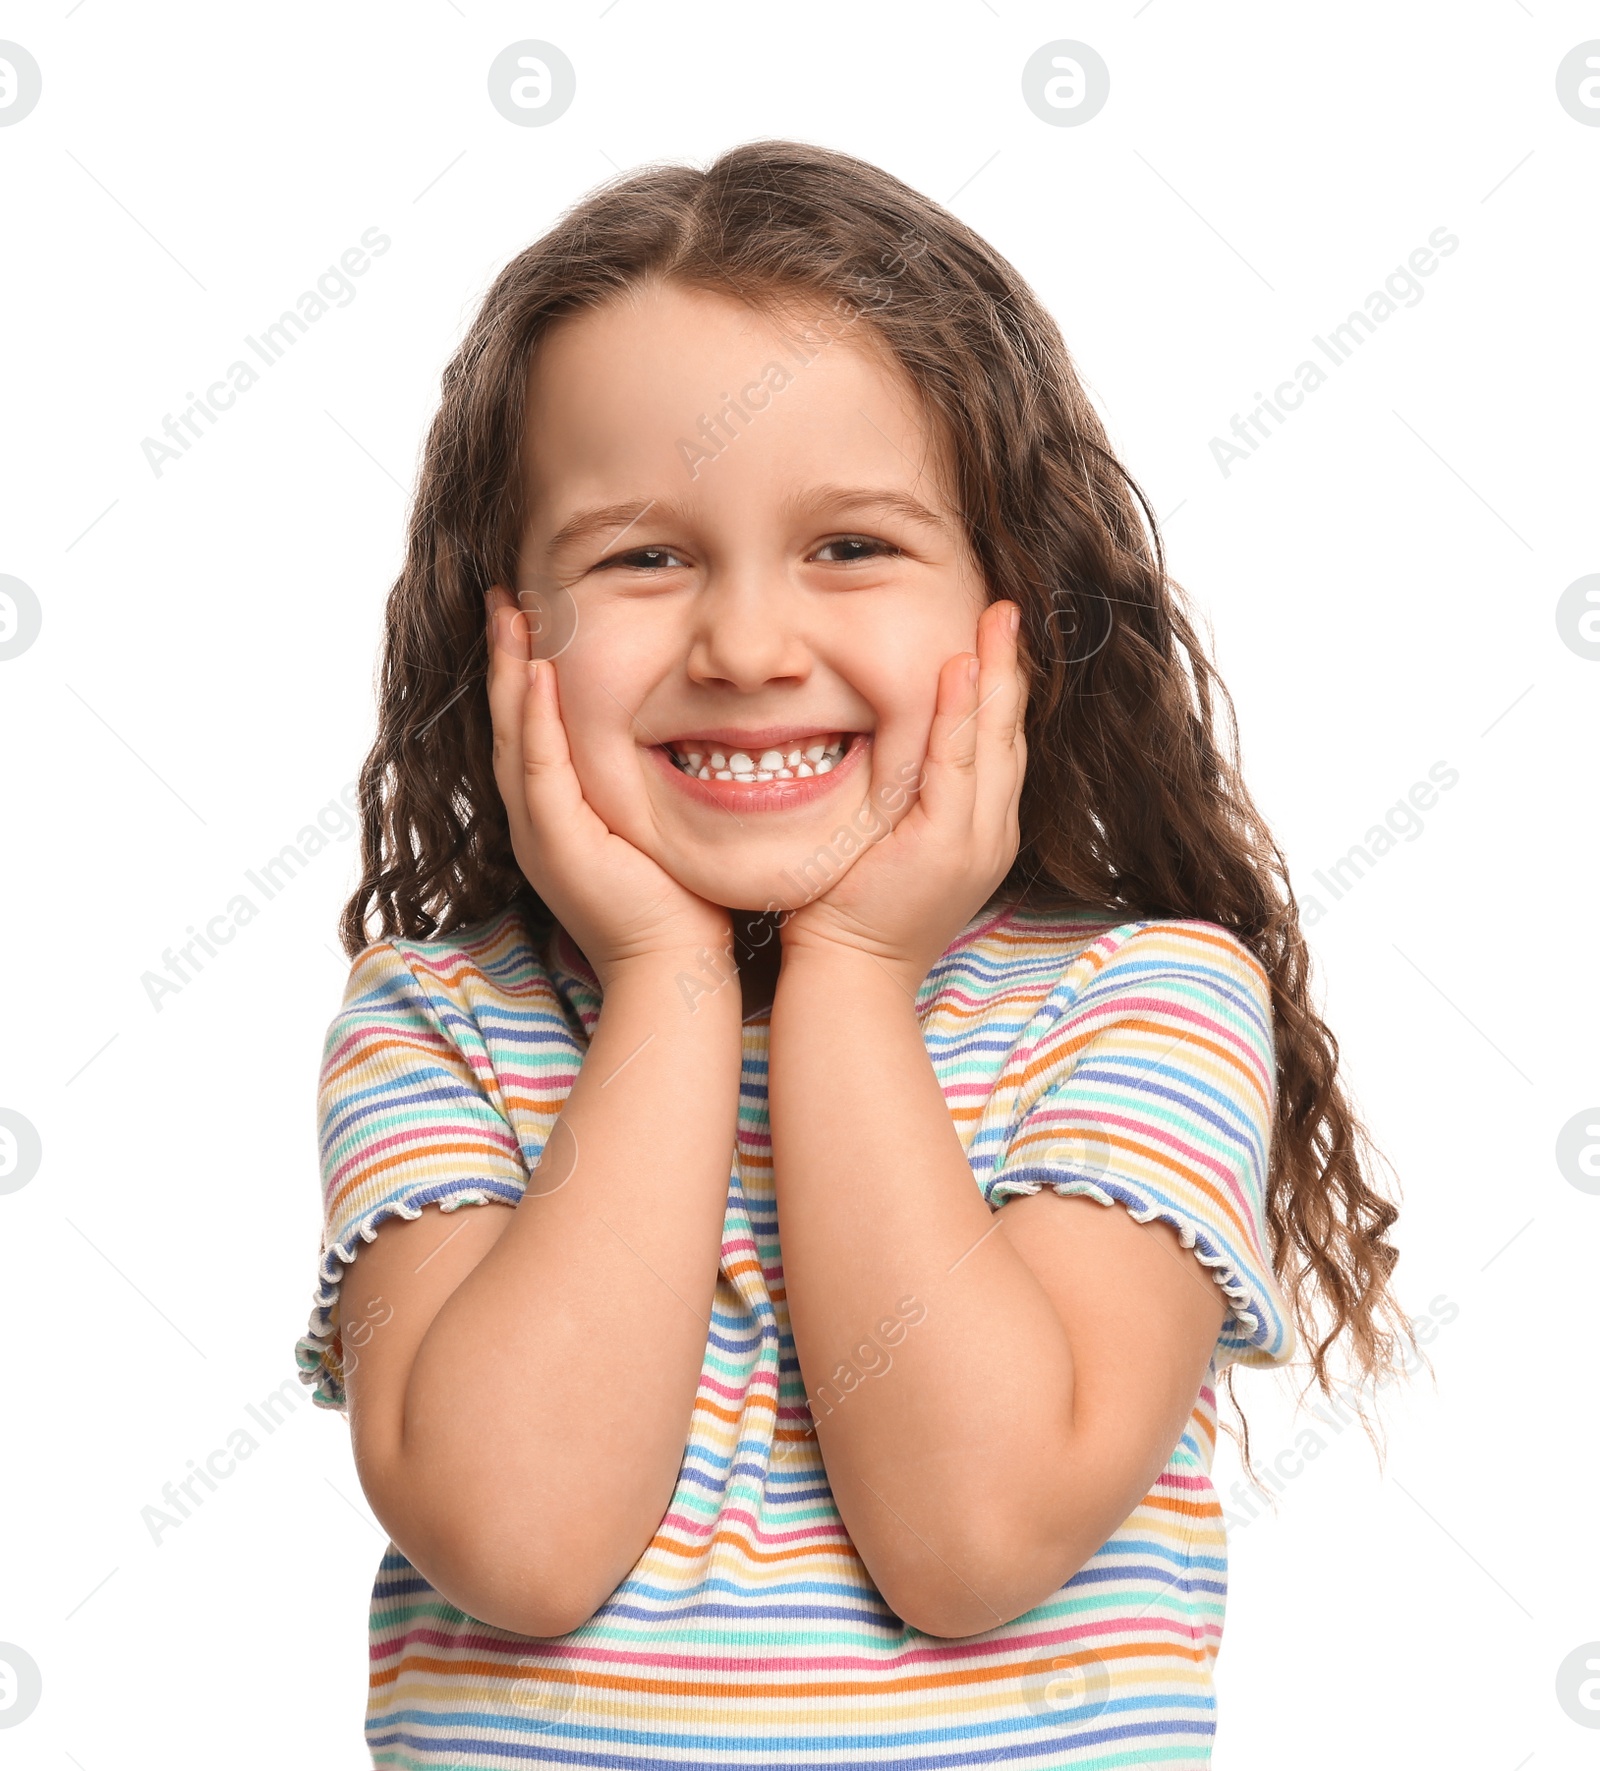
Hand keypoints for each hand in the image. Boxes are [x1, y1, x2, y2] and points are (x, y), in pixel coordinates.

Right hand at [485, 587, 731, 984]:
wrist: (675, 966)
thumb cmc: (683, 902)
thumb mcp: (659, 825)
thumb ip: (655, 780)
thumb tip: (689, 731)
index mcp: (557, 814)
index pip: (531, 727)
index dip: (525, 670)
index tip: (528, 615)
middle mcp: (536, 819)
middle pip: (509, 721)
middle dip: (505, 656)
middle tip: (502, 595)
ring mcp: (538, 832)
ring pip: (513, 735)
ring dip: (510, 672)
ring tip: (508, 613)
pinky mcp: (555, 844)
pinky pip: (538, 768)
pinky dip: (536, 718)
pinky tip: (539, 673)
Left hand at [778, 599, 1026, 992]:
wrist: (850, 977)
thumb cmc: (849, 913)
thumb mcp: (882, 844)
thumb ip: (896, 798)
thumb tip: (879, 745)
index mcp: (978, 831)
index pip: (998, 744)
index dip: (1001, 688)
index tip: (996, 634)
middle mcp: (990, 832)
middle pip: (1010, 734)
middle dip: (1012, 669)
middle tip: (1009, 608)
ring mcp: (975, 839)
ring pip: (993, 742)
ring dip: (995, 676)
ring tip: (996, 619)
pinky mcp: (947, 844)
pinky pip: (958, 765)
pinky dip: (960, 715)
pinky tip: (960, 669)